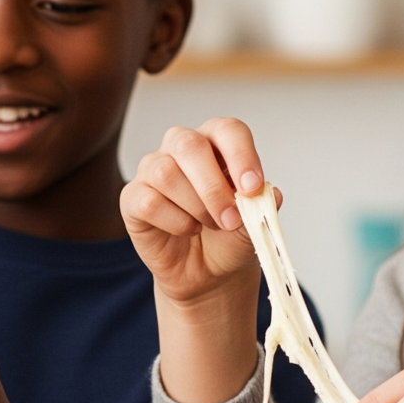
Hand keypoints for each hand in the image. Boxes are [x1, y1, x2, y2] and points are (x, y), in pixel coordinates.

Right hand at [121, 119, 272, 303]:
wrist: (206, 271)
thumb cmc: (228, 237)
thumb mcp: (254, 222)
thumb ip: (261, 204)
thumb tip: (271, 193)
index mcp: (215, 142)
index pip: (227, 130)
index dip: (241, 156)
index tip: (252, 189)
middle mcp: (180, 148)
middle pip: (189, 145)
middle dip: (213, 186)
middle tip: (230, 219)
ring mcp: (152, 170)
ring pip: (165, 173)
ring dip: (195, 206)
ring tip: (210, 226)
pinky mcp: (132, 198)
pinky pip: (149, 202)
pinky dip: (175, 221)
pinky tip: (188, 230)